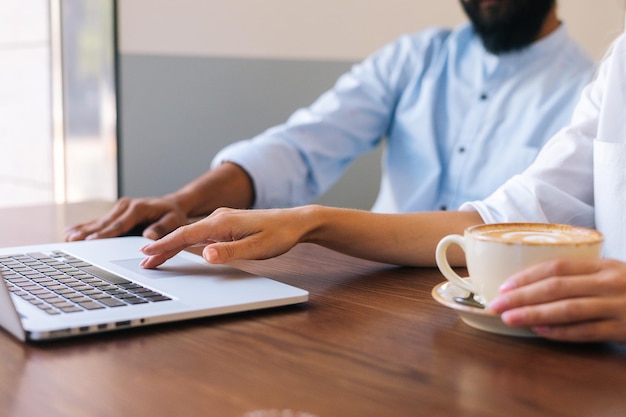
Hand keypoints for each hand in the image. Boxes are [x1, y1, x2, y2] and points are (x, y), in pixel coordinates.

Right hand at [65, 197, 188, 240]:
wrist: (171, 205)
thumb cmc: (173, 215)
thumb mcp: (174, 222)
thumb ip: (162, 229)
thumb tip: (148, 236)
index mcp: (138, 209)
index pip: (119, 225)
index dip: (105, 234)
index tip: (92, 241)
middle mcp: (126, 206)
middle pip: (104, 223)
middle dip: (88, 233)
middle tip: (73, 241)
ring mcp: (119, 208)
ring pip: (99, 221)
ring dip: (83, 229)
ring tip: (67, 237)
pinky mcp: (116, 211)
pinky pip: (99, 221)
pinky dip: (86, 226)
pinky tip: (71, 231)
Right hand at [140, 207, 310, 268]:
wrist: (296, 222)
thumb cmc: (279, 234)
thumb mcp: (257, 248)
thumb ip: (230, 252)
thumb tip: (206, 255)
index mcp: (222, 222)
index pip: (186, 235)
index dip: (165, 244)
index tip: (147, 252)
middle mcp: (218, 217)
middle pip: (184, 234)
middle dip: (163, 247)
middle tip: (144, 261)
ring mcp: (222, 220)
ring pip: (191, 234)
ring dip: (173, 245)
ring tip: (156, 257)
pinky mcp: (227, 225)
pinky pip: (201, 234)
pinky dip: (186, 242)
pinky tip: (181, 248)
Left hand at [488, 258, 625, 343]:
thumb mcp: (611, 275)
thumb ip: (580, 277)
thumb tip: (532, 285)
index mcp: (603, 265)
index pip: (556, 266)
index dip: (526, 276)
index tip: (503, 286)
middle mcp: (609, 282)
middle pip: (556, 287)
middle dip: (521, 296)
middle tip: (495, 304)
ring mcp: (618, 306)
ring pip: (568, 309)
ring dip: (534, 313)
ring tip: (509, 318)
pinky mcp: (624, 329)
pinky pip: (587, 331)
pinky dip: (561, 332)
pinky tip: (540, 331)